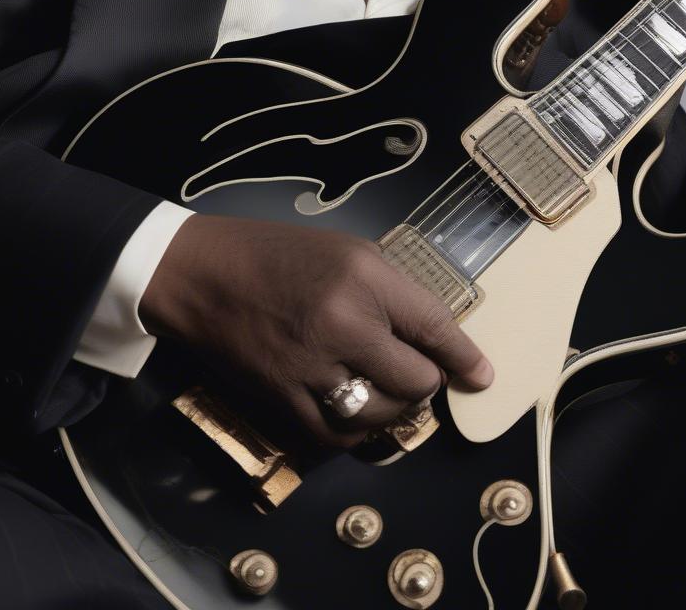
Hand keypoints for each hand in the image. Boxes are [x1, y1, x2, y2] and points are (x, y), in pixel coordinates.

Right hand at [139, 215, 493, 447]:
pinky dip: (357, 430)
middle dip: (426, 382)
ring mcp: (311, 367)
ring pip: (380, 414)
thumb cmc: (279, 253)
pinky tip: (357, 411)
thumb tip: (431, 334)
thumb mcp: (348, 250)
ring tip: (391, 392)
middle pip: (415, 380)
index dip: (464, 357)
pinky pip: (336, 435)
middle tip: (420, 373)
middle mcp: (342, 324)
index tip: (482, 377)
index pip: (433, 326)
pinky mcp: (282, 399)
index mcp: (364, 279)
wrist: (202, 274)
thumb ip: (392, 291)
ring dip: (396, 409)